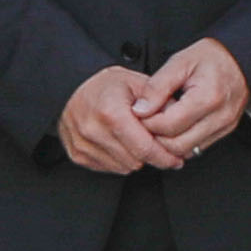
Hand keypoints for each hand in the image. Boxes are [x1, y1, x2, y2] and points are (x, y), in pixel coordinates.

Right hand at [56, 65, 187, 174]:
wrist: (73, 86)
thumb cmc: (107, 85)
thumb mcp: (138, 83)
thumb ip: (161, 103)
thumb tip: (178, 122)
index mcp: (111, 113)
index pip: (145, 149)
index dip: (165, 157)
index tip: (176, 159)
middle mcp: (93, 130)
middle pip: (135, 161)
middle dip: (149, 155)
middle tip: (154, 144)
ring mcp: (82, 144)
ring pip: (122, 167)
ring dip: (133, 158)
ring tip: (134, 139)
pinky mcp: (77, 154)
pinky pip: (107, 168)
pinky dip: (118, 159)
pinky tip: (119, 143)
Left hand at [125, 35, 250, 158]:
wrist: (240, 59)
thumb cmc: (212, 57)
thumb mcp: (180, 62)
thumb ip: (157, 87)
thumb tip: (140, 109)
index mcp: (208, 97)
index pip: (169, 125)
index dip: (148, 122)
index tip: (140, 113)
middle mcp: (220, 117)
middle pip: (177, 144)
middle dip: (156, 137)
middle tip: (146, 122)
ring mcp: (224, 127)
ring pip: (187, 151)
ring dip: (168, 143)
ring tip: (159, 125)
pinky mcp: (224, 132)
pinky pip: (197, 149)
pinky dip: (181, 143)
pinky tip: (174, 129)